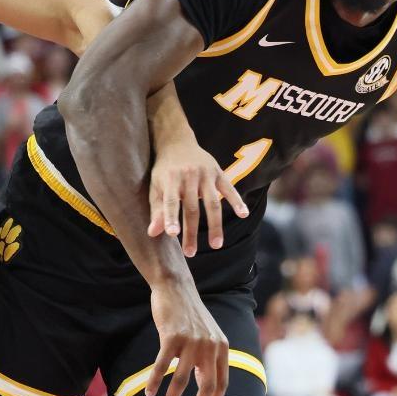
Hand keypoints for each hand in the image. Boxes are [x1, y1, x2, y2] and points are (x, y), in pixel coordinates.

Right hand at [146, 280, 228, 395]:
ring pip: (181, 380)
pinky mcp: (172, 337)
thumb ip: (209, 357)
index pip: (222, 383)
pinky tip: (149, 393)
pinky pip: (161, 366)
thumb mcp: (207, 334)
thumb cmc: (189, 314)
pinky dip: (155, 381)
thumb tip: (204, 384)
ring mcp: (191, 342)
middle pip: (206, 387)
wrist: (176, 287)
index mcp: (221, 347)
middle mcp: (210, 346)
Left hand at [148, 140, 247, 256]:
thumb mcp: (156, 186)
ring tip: (216, 245)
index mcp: (170, 179)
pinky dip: (237, 201)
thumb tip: (153, 234)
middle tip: (190, 253)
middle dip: (191, 232)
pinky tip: (243, 215)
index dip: (171, 218)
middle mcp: (189, 176)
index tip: (173, 235)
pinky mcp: (218, 172)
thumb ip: (157, 210)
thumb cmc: (164, 170)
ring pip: (212, 203)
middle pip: (192, 208)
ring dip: (215, 225)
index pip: (171, 201)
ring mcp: (205, 174)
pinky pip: (230, 188)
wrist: (177, 142)